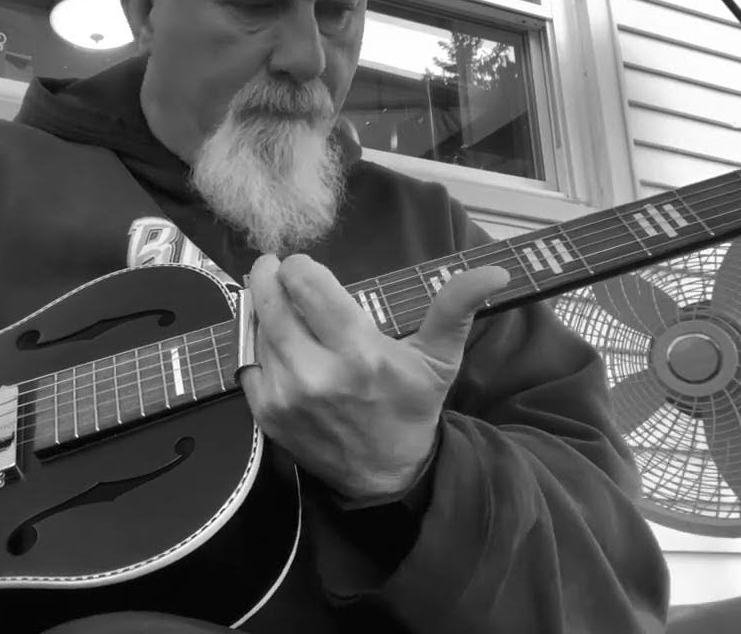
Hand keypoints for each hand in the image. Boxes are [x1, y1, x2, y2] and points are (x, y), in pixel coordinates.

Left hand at [239, 254, 507, 499]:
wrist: (384, 475)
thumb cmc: (410, 408)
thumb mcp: (439, 359)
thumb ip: (456, 308)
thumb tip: (494, 270)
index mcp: (360, 353)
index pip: (307, 285)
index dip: (299, 266)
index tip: (303, 266)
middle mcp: (317, 373)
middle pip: (272, 302)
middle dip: (269, 276)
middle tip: (274, 267)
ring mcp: (286, 396)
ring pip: (257, 330)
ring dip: (262, 309)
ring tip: (275, 302)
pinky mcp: (266, 414)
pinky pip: (246, 362)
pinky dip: (253, 344)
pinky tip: (270, 338)